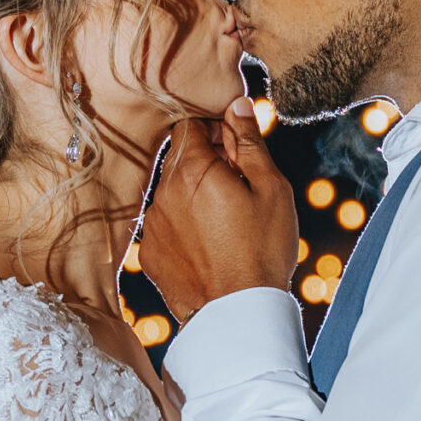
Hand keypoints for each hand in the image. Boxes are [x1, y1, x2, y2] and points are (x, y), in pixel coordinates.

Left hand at [140, 95, 299, 321]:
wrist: (237, 314)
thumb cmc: (262, 250)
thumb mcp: (270, 189)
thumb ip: (249, 143)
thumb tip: (237, 106)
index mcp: (192, 171)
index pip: (190, 126)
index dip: (215, 131)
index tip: (237, 151)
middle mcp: (162, 193)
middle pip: (179, 157)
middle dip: (206, 162)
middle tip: (238, 188)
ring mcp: (152, 225)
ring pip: (171, 191)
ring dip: (193, 194)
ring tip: (226, 222)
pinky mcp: (150, 253)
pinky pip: (165, 224)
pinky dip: (183, 225)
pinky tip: (210, 245)